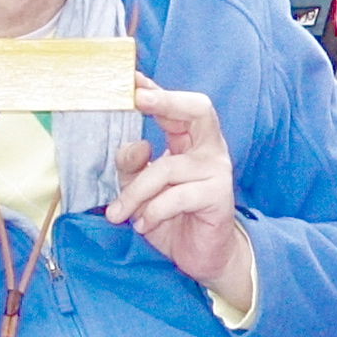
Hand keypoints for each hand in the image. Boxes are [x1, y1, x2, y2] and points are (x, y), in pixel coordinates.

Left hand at [111, 80, 256, 309]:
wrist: (204, 258)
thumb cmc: (172, 219)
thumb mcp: (142, 190)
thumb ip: (133, 167)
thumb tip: (135, 146)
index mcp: (191, 141)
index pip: (176, 106)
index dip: (155, 90)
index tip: (129, 78)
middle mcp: (209, 149)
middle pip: (198, 109)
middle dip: (166, 101)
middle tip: (136, 99)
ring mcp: (217, 171)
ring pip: (167, 168)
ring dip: (135, 193)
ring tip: (118, 214)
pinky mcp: (219, 197)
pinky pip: (177, 197)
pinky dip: (153, 211)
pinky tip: (143, 225)